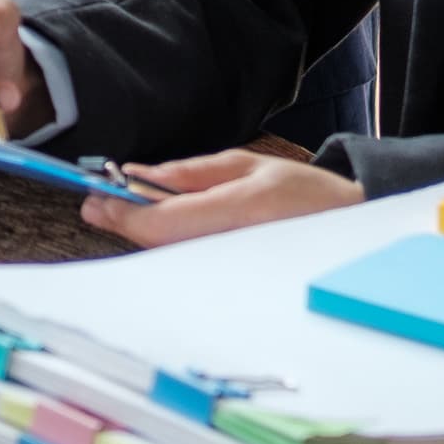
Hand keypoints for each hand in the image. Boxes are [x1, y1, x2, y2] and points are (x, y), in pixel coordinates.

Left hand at [78, 150, 362, 244]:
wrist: (348, 226)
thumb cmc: (303, 192)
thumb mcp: (246, 165)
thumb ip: (190, 173)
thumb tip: (141, 175)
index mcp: (238, 212)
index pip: (163, 222)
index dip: (123, 212)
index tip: (96, 197)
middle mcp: (230, 247)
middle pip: (157, 243)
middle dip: (122, 222)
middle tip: (95, 201)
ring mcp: (229, 268)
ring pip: (167, 253)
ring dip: (139, 231)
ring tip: (118, 206)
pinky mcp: (229, 278)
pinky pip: (184, 259)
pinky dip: (162, 241)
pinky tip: (153, 223)